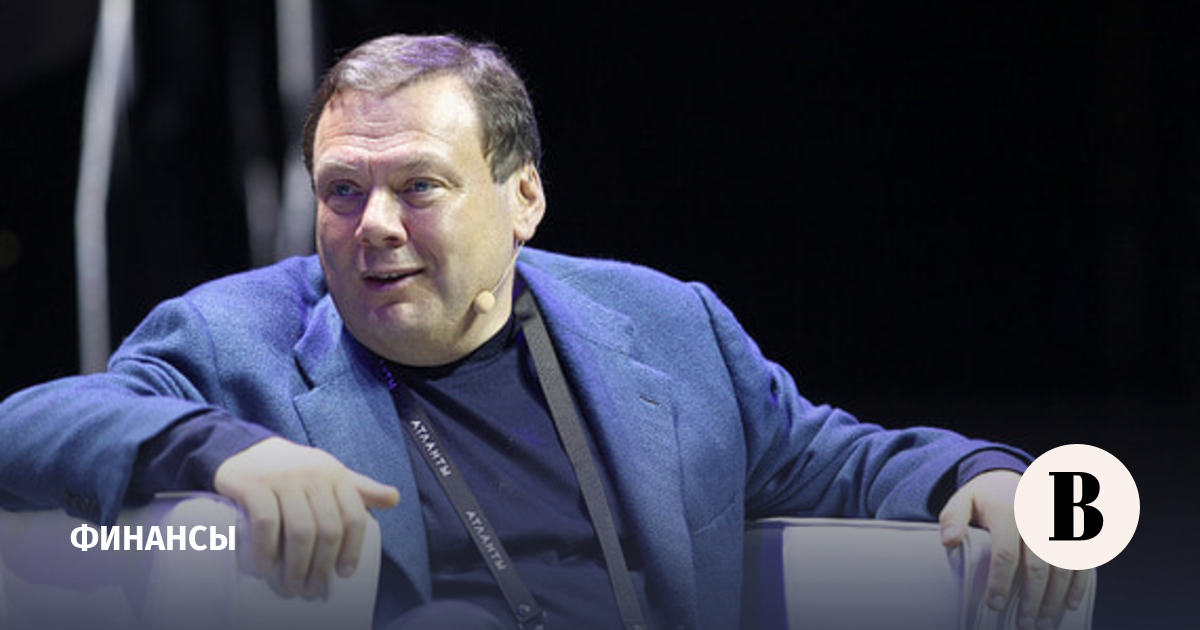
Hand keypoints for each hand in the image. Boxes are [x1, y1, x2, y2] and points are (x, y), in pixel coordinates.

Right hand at [213, 437, 399, 596]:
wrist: (250, 451)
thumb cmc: (298, 471)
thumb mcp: (331, 475)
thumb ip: (361, 488)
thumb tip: (395, 499)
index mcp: (336, 476)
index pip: (353, 517)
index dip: (352, 549)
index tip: (344, 574)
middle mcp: (314, 475)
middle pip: (328, 529)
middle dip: (322, 566)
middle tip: (313, 589)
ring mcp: (283, 479)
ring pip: (300, 530)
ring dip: (297, 565)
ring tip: (293, 586)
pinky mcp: (254, 485)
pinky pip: (266, 523)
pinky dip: (267, 550)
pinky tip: (267, 569)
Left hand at [938, 470, 1088, 629]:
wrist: (1016, 477)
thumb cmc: (986, 498)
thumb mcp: (964, 500)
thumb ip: (952, 518)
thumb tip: (948, 541)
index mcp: (1008, 510)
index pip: (1005, 552)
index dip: (1000, 581)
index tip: (994, 605)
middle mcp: (1038, 516)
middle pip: (1038, 565)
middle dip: (1032, 598)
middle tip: (1023, 624)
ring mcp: (1060, 523)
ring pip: (1064, 567)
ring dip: (1056, 598)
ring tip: (1042, 622)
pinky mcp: (1075, 530)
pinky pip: (1083, 560)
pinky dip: (1079, 584)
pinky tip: (1069, 604)